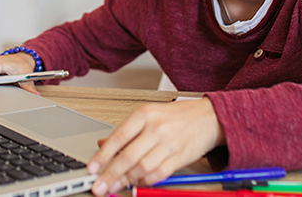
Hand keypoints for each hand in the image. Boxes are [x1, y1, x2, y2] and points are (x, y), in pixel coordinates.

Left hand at [86, 97, 224, 195]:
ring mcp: (169, 143)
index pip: (118, 137)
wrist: (208, 116)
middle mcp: (156, 128)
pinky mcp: (180, 157)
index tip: (92, 168)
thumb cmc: (176, 116)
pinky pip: (158, 174)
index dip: (102, 155)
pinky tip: (136, 183)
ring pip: (142, 168)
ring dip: (125, 181)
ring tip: (113, 187)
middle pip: (128, 156)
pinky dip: (145, 181)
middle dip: (110, 174)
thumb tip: (103, 145)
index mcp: (144, 115)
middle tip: (98, 186)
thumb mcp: (148, 114)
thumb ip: (126, 131)